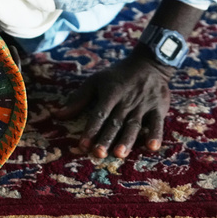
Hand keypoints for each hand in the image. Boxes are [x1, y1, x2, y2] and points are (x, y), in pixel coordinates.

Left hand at [55, 46, 172, 158]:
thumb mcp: (96, 81)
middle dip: (106, 138)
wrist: (149, 63)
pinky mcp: (158, 108)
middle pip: (115, 123)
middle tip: (98, 153)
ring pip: (134, 125)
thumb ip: (78, 99)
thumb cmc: (118, 75)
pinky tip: (152, 147)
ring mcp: (143, 106)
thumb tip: (57, 114)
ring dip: (127, 140)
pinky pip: (157, 123)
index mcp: (110, 94)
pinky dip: (155, 134)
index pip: (99, 114)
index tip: (82, 145)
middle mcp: (126, 102)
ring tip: (120, 154)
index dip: (90, 130)